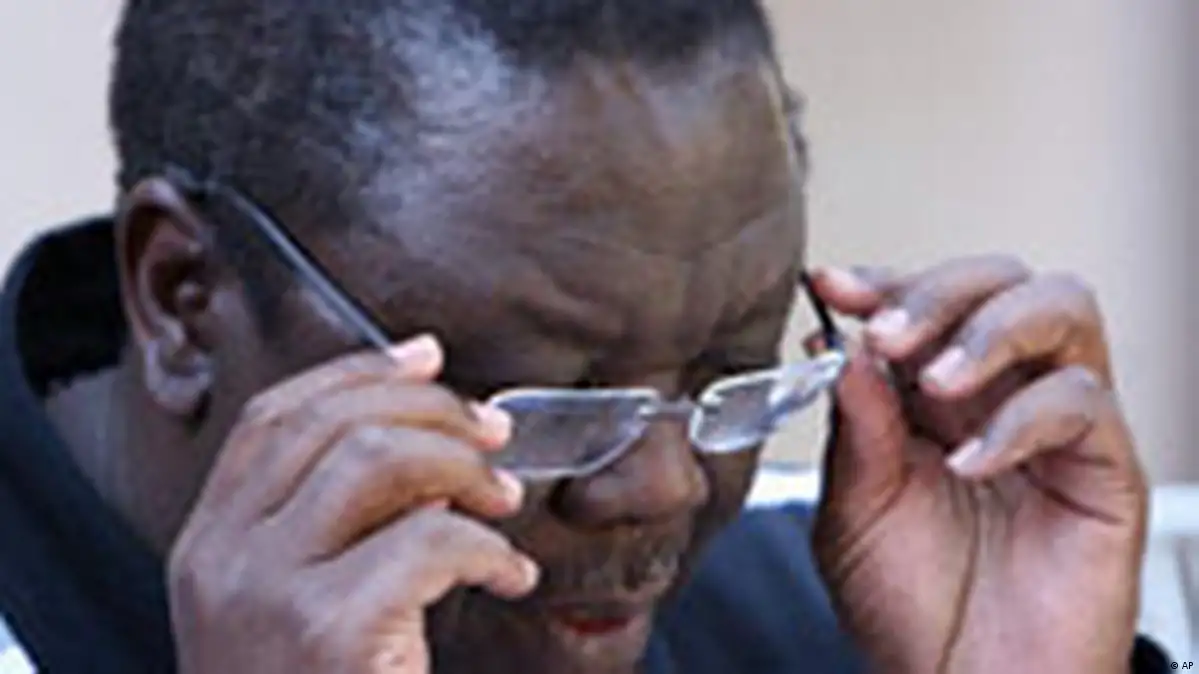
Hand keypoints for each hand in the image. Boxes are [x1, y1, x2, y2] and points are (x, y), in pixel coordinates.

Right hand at [167, 335, 538, 673]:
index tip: (426, 355)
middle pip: (328, 422)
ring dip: (461, 465)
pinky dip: (487, 547)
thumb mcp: (294, 607)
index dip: (355, 370)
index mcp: (208, 546)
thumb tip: (423, 441)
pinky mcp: (326, 633)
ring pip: (374, 459)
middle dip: (428, 407)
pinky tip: (508, 573)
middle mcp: (220, 560)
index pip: (273, 417)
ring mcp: (264, 594)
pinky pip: (428, 541)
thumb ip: (333, 529)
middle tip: (494, 430)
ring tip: (503, 500)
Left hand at [807, 256, 1147, 673]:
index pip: (922, 302)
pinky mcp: (1104, 468)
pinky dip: (1019, 420)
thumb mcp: (853, 510)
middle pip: (999, 280)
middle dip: (938, 291)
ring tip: (936, 381)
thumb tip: (842, 345)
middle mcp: (996, 394)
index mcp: (929, 396)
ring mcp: (1055, 423)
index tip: (831, 286)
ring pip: (1062, 310)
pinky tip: (968, 464)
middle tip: (889, 335)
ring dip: (990, 329)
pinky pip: (1083, 403)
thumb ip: (855, 427)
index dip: (880, 283)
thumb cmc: (909, 604)